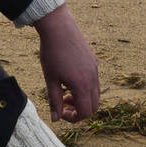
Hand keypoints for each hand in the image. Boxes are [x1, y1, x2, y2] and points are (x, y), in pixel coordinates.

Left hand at [33, 5, 99, 121]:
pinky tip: (70, 79)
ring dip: (83, 99)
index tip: (60, 112)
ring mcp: (95, 69)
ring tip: (66, 91)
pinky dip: (85, 88)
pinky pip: (95, 82)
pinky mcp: (94, 62)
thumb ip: (54, 101)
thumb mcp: (50, 79)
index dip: (73, 118)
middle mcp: (92, 78)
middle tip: (64, 104)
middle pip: (94, 106)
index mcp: (82, 85)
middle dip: (80, 110)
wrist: (59, 27)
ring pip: (95, 94)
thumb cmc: (51, 52)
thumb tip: (55, 119)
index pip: (85, 112)